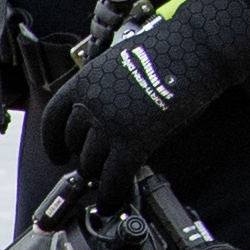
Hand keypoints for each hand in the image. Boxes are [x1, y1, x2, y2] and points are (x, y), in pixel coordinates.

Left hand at [35, 0, 249, 200]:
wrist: (197, 46)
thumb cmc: (169, 51)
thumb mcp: (120, 66)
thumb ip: (106, 94)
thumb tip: (103, 126)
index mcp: (85, 80)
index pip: (54, 118)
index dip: (53, 142)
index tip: (57, 155)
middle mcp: (91, 101)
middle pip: (74, 143)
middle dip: (84, 157)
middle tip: (95, 167)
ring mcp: (110, 122)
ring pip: (91, 162)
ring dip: (99, 175)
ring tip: (107, 181)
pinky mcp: (134, 140)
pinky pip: (114, 177)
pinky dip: (110, 194)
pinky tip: (111, 203)